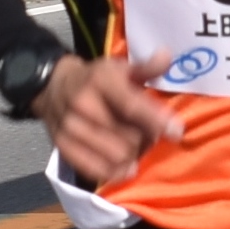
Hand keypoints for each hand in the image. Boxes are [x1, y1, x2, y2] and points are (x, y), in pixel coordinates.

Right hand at [36, 53, 186, 185]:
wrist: (52, 86)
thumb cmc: (95, 79)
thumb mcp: (119, 68)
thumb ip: (145, 68)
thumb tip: (167, 57)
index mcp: (100, 81)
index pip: (131, 106)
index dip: (156, 121)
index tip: (177, 133)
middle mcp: (84, 104)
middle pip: (129, 137)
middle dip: (146, 139)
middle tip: (149, 135)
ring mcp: (71, 128)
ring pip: (117, 156)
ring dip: (133, 156)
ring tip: (135, 147)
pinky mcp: (63, 147)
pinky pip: (97, 169)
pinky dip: (116, 171)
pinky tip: (124, 165)